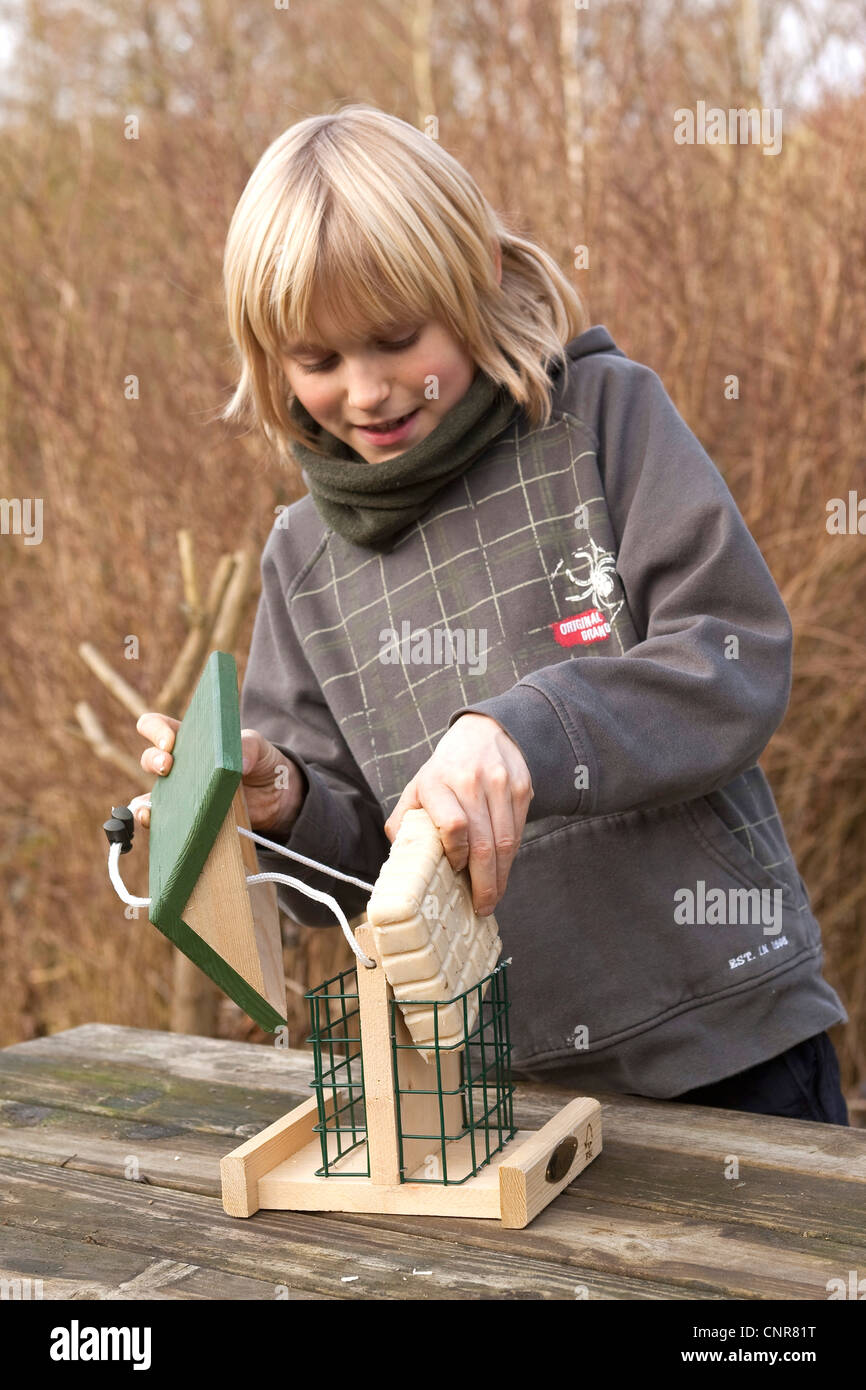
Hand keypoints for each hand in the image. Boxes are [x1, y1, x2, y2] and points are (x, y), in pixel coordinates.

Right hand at [134, 712, 306, 834]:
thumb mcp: (258, 747)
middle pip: (149, 759)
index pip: (158, 726)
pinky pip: (163, 825)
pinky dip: (155, 827)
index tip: (170, 742)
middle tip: (169, 766)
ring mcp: (180, 796)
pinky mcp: (188, 820)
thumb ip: (249, 747)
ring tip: (151, 809)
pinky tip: (157, 828)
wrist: (277, 797)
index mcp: (191, 740)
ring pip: (147, 798)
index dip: (155, 730)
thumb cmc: (261, 763)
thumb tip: (238, 765)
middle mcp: (179, 767)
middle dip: (154, 761)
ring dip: (145, 803)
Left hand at [384, 713, 532, 916]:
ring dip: (500, 877)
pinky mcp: (522, 788)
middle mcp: (471, 781)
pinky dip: (511, 858)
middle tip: (481, 907)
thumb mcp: (417, 787)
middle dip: (484, 883)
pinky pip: (519, 832)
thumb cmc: (445, 769)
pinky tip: (502, 872)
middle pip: (484, 843)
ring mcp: (500, 784)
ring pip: (507, 842)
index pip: (453, 826)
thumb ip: (403, 821)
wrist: (484, 733)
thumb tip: (401, 860)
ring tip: (492, 897)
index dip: (456, 855)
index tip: (454, 872)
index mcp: (437, 781)